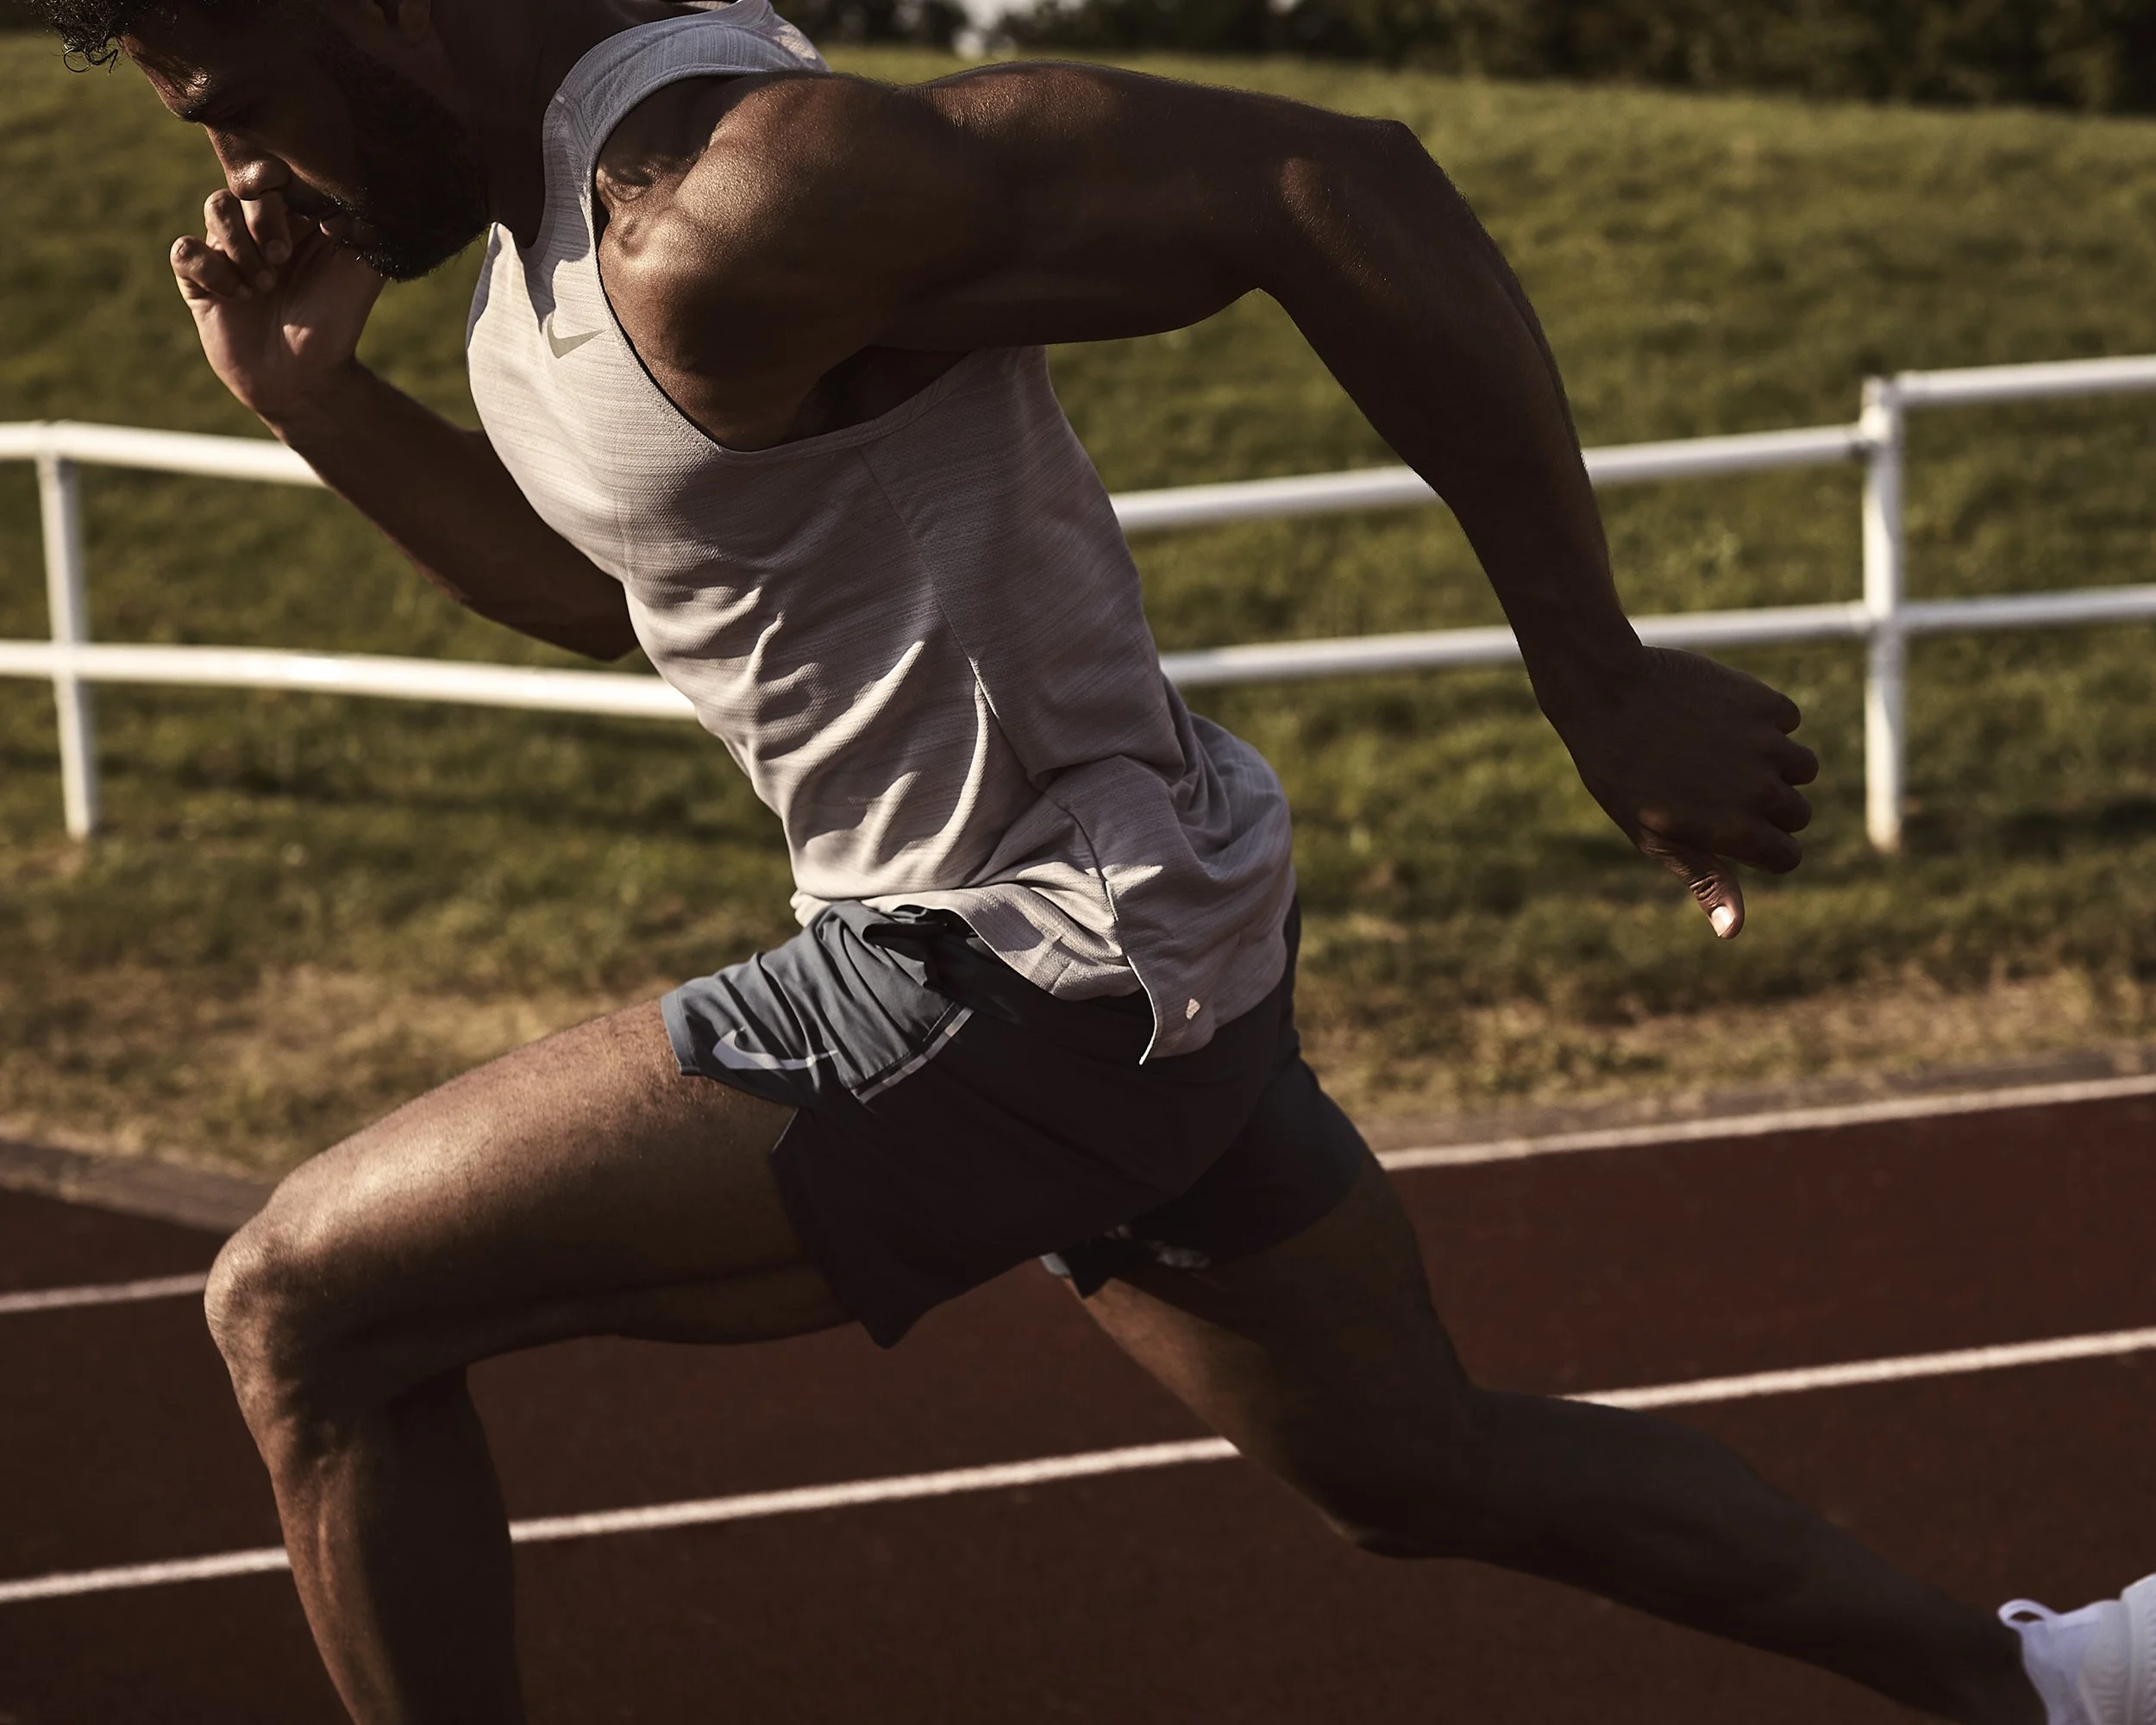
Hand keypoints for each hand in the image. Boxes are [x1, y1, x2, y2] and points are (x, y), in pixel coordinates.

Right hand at [170, 189, 385, 422]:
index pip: (278, 173)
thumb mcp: (361, 274)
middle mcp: (259, 226)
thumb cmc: (336, 322)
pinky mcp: (199, 278)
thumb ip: (364, 231)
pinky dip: (211, 270)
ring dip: (239, 244)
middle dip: (262, 219)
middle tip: (282, 258)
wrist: (305, 377)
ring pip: (215, 206)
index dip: (278, 179)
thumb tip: (351, 194)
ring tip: (264, 285)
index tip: (292, 203)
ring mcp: (227, 249)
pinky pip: (184, 250)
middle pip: (245, 186)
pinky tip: (238, 297)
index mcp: (298, 216)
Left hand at [1541, 646, 1818, 939]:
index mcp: (1736, 831)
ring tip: (1721, 753)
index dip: (1763, 848)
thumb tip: (1734, 932)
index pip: (1788, 857)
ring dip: (1775, 764)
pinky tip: (1719, 718)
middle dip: (1768, 807)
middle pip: (1798, 813)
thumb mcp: (1654, 836)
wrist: (1607, 694)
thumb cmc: (1621, 774)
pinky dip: (1764, 723)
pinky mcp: (1766, 703)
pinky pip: (1788, 722)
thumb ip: (1705, 880)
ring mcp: (1767, 744)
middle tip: (1714, 787)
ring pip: (1803, 767)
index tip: (1732, 831)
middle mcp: (1762, 790)